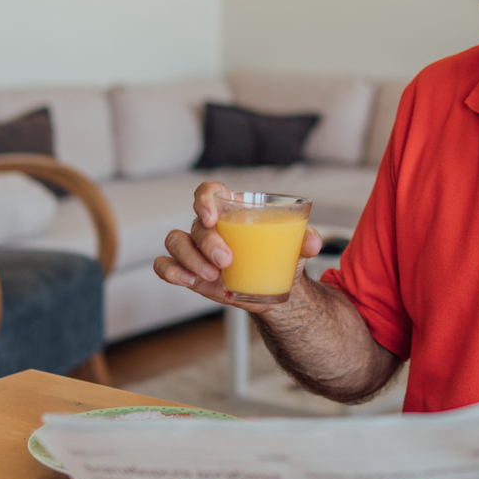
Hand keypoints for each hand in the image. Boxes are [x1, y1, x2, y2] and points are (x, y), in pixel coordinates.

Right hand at [153, 181, 322, 313]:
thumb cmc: (282, 256)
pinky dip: (170, 271)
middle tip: (227, 260)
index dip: (204, 198)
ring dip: (190, 258)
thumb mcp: (297, 246)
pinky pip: (165, 264)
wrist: (275, 287)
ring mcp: (195, 247)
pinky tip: (187, 280)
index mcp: (232, 209)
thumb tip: (314, 242)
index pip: (208, 191)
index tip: (212, 216)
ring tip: (213, 276)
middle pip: (197, 223)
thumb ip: (307, 239)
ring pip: (176, 241)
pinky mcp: (187, 269)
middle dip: (207, 242)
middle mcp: (209, 225)